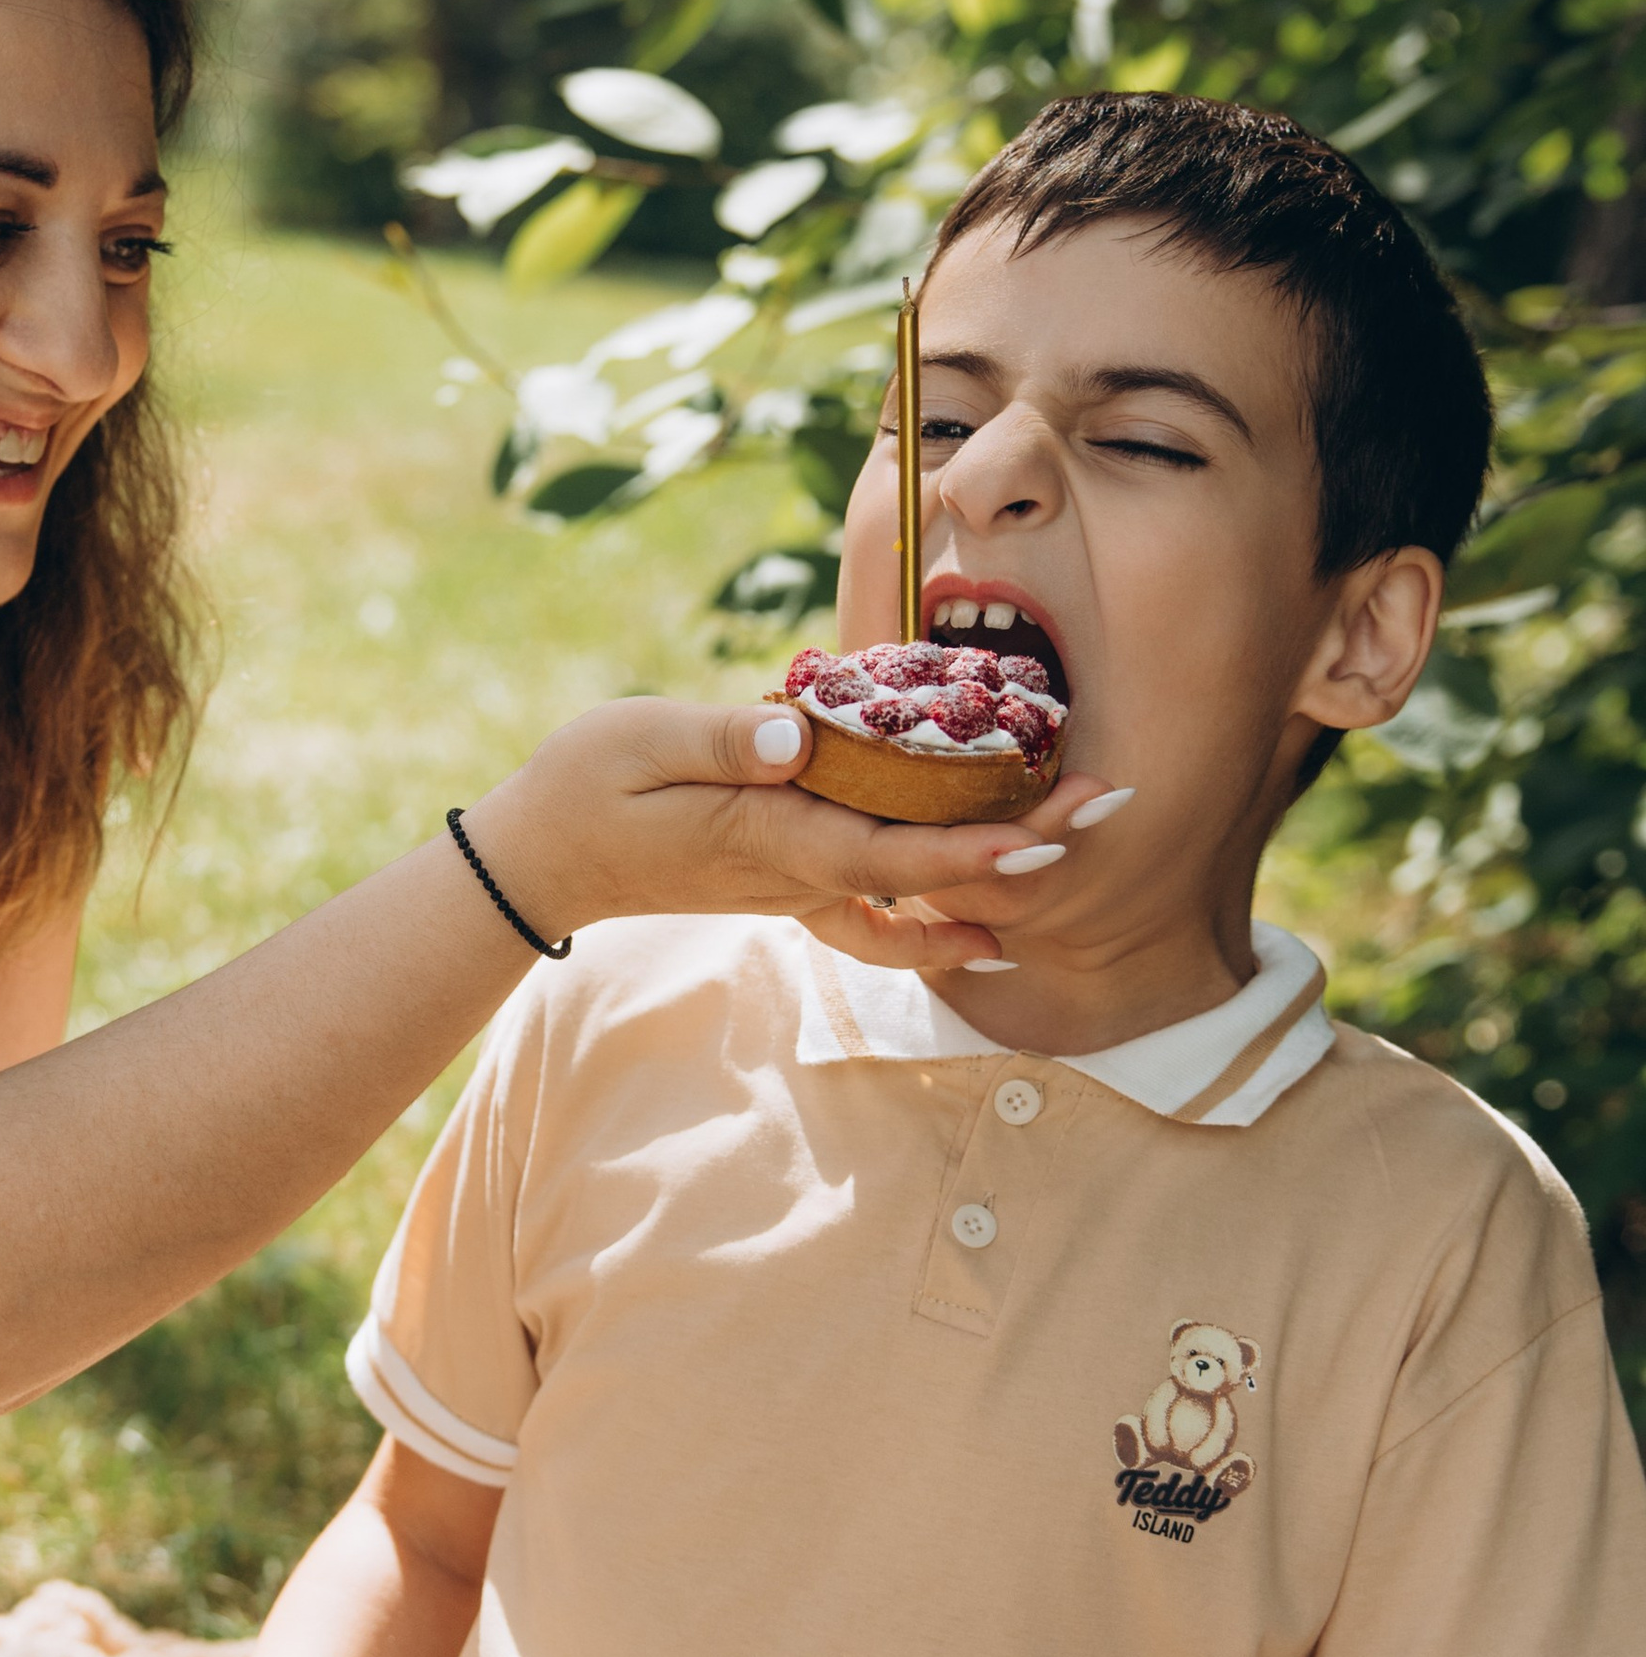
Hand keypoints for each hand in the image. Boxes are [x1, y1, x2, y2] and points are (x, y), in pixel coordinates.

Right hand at [469, 697, 1118, 972]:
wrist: (544, 858)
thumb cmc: (587, 784)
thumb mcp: (639, 739)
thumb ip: (721, 740)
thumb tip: (797, 738)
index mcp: (774, 837)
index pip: (894, 850)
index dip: (977, 846)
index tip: (1049, 830)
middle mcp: (801, 874)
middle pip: (930, 873)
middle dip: (1024, 842)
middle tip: (1113, 802)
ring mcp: (799, 885)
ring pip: (916, 893)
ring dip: (998, 868)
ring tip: (1076, 831)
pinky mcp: (791, 880)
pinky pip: (881, 915)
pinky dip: (939, 918)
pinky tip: (989, 916)